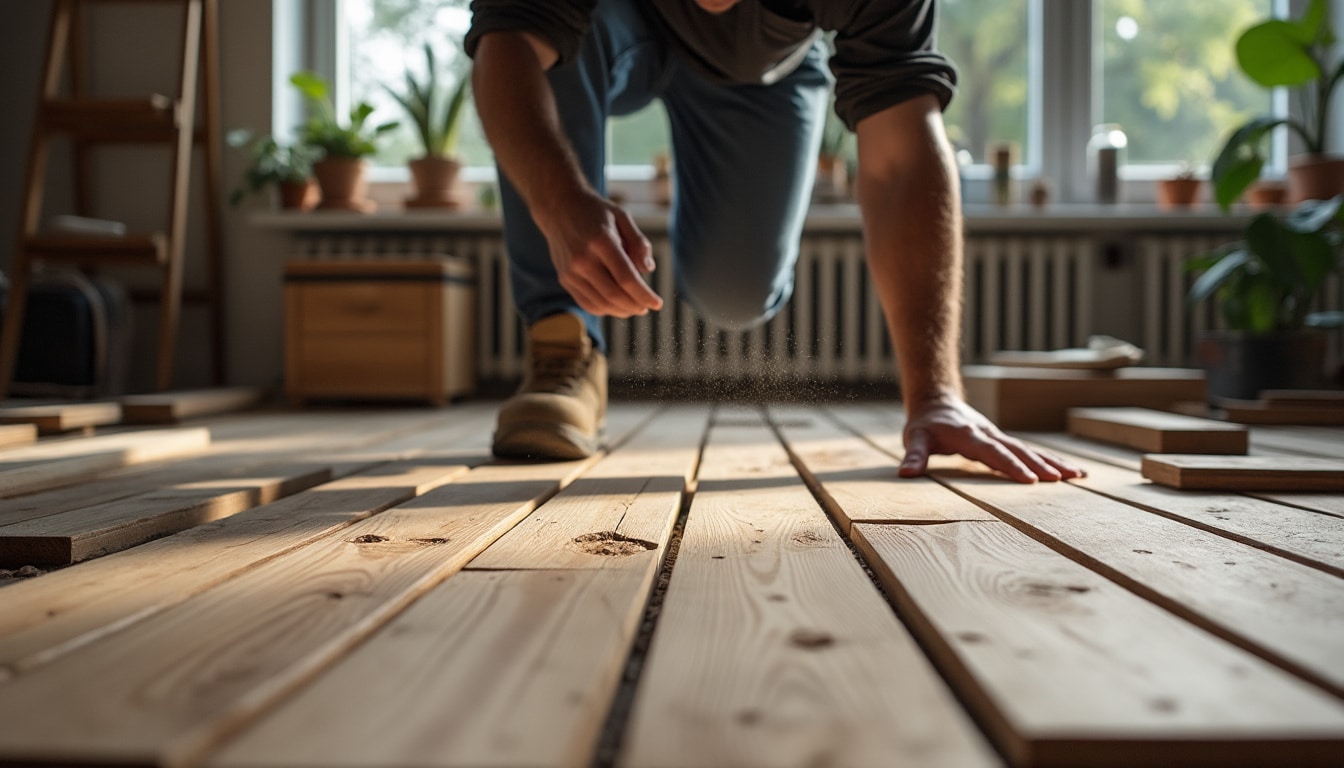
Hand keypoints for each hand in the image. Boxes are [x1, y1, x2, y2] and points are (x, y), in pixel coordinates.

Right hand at [535, 191, 663, 317]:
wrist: (558, 207)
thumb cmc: (595, 212)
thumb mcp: (622, 216)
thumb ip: (638, 242)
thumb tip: (648, 270)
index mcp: (601, 241)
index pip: (627, 278)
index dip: (644, 295)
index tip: (657, 303)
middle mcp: (583, 259)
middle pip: (614, 295)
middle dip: (635, 306)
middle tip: (647, 307)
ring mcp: (571, 271)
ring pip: (601, 303)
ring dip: (621, 311)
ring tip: (634, 308)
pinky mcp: (564, 279)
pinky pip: (587, 303)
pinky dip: (605, 309)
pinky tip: (616, 305)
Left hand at [899, 394, 1083, 482]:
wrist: (937, 401)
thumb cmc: (925, 424)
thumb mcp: (914, 438)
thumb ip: (913, 455)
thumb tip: (906, 474)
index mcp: (969, 436)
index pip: (992, 452)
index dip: (1010, 465)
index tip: (1029, 480)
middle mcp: (989, 435)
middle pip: (1018, 450)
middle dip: (1040, 465)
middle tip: (1063, 480)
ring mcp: (999, 437)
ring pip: (1029, 449)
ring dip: (1053, 462)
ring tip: (1078, 475)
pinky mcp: (1003, 441)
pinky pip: (1029, 451)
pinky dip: (1050, 460)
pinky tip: (1070, 471)